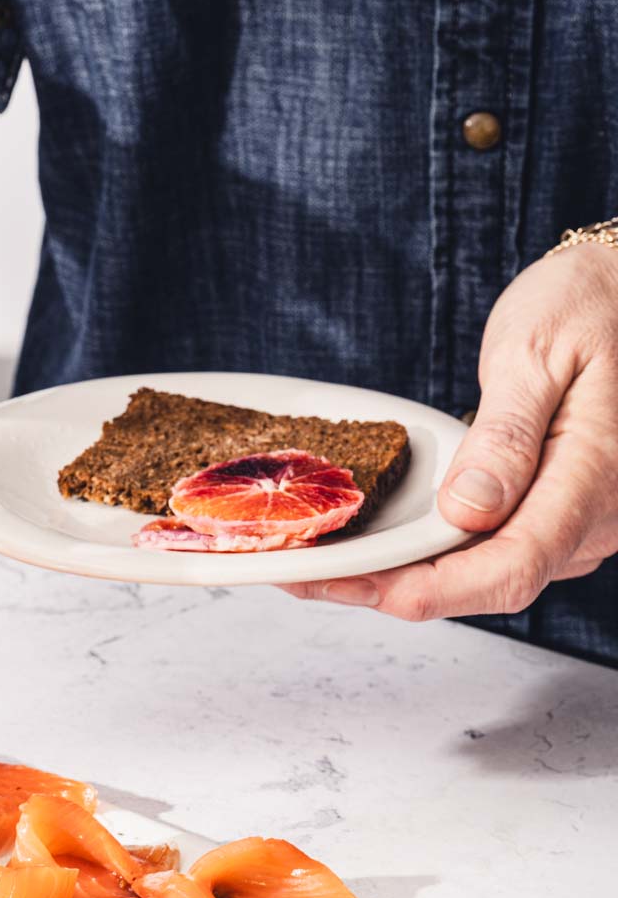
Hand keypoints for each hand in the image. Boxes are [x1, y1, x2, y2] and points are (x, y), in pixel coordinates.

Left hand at [282, 245, 617, 619]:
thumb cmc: (586, 306)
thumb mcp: (535, 351)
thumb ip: (506, 434)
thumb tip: (468, 510)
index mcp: (596, 479)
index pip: (511, 567)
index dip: (432, 591)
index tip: (360, 585)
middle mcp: (598, 519)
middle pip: (492, 583)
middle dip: (398, 587)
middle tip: (310, 574)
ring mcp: (582, 525)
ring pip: (490, 574)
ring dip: (412, 574)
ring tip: (328, 560)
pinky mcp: (560, 516)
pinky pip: (496, 551)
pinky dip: (436, 552)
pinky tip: (383, 539)